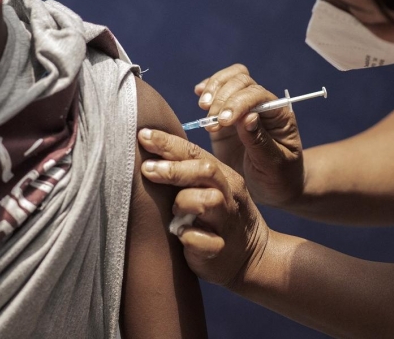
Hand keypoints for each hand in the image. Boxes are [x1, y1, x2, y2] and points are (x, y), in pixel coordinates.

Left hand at [138, 128, 269, 289]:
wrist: (251, 257)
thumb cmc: (216, 217)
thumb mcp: (208, 189)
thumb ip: (186, 172)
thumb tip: (145, 150)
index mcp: (223, 176)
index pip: (194, 153)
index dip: (168, 143)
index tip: (143, 136)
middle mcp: (228, 195)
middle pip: (205, 172)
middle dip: (174, 169)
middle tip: (147, 168)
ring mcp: (226, 223)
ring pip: (209, 201)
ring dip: (184, 201)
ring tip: (174, 211)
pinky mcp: (220, 250)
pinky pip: (204, 240)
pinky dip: (189, 236)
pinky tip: (180, 235)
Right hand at [194, 64, 303, 206]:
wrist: (270, 188)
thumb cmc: (278, 178)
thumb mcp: (273, 166)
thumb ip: (260, 142)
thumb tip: (249, 117)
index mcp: (279, 115)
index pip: (259, 95)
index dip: (239, 103)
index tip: (224, 122)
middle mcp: (262, 106)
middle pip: (242, 81)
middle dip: (223, 98)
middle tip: (212, 123)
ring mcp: (242, 108)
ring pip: (230, 79)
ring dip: (214, 89)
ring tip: (204, 108)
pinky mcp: (225, 117)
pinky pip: (217, 92)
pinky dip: (207, 89)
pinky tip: (199, 97)